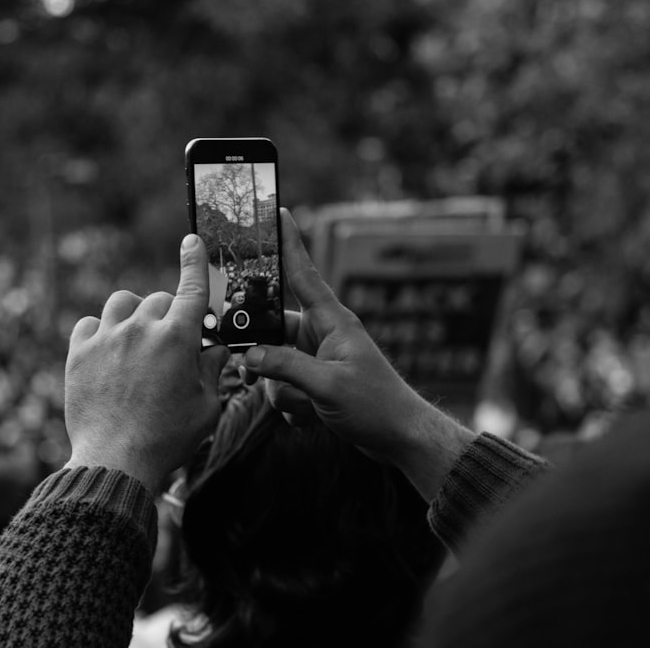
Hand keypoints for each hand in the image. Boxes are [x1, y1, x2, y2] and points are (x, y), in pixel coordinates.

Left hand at [63, 234, 229, 491]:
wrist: (115, 461)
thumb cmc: (169, 438)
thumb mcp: (206, 407)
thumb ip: (213, 371)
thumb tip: (217, 350)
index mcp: (179, 338)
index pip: (192, 287)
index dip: (195, 261)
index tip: (192, 241)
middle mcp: (142, 329)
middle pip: (160, 299)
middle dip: (170, 315)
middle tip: (172, 343)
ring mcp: (108, 338)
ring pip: (123, 302)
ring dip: (135, 313)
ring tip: (137, 339)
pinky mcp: (79, 353)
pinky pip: (90, 323)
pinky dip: (102, 331)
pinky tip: (108, 352)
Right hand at [242, 209, 474, 499]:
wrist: (400, 437)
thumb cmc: (375, 406)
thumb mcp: (327, 387)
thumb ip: (285, 367)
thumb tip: (250, 356)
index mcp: (332, 322)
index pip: (304, 274)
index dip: (289, 243)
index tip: (277, 212)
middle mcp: (323, 334)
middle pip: (273, 331)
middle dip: (267, 361)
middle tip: (257, 376)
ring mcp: (319, 358)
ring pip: (274, 364)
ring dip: (284, 393)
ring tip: (308, 408)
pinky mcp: (317, 381)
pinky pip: (285, 386)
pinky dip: (292, 406)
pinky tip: (310, 419)